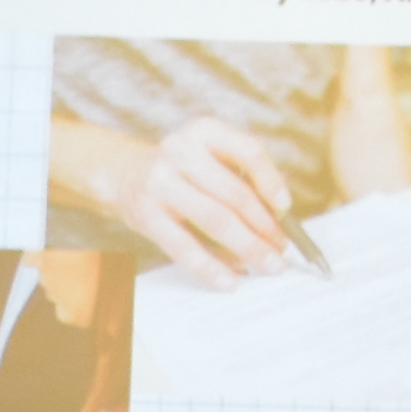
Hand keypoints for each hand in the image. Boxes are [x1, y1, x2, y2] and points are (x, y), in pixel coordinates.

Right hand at [122, 115, 300, 281]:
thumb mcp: (209, 156)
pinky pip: (186, 248)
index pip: (249, 152)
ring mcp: (161, 182)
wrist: (124, 174)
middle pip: (235, 194)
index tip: (286, 208)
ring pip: (216, 221)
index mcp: (205, 130)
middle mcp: (181, 150)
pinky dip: (212, 268)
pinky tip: (230, 280)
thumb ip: (241, 178)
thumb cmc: (182, 170)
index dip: (271, 182)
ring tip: (268, 265)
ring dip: (248, 248)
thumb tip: (276, 225)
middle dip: (265, 227)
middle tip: (282, 250)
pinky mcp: (147, 215)